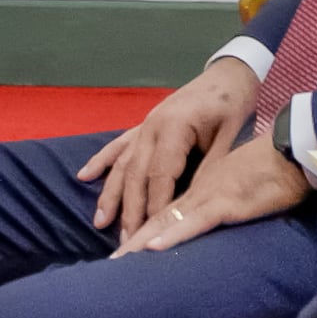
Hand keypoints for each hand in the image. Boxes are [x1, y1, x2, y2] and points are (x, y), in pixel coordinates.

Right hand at [84, 58, 260, 232]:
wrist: (228, 75)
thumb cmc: (232, 106)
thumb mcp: (229, 138)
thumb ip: (209, 168)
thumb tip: (194, 204)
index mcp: (174, 128)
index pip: (160, 175)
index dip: (155, 205)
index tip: (152, 233)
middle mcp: (151, 127)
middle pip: (135, 175)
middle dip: (129, 210)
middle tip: (125, 242)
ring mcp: (143, 125)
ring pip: (122, 164)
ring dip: (110, 195)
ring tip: (99, 222)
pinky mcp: (142, 126)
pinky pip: (117, 146)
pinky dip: (100, 161)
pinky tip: (84, 176)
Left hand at [118, 126, 311, 253]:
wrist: (292, 150)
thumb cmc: (272, 168)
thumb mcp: (241, 186)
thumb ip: (224, 202)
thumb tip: (213, 219)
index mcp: (199, 187)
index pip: (165, 211)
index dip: (144, 229)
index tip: (125, 249)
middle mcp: (196, 190)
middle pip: (158, 217)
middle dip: (133, 239)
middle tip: (111, 263)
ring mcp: (208, 195)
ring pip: (168, 220)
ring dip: (143, 241)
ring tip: (120, 259)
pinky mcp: (226, 203)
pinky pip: (195, 221)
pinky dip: (173, 234)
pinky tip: (153, 246)